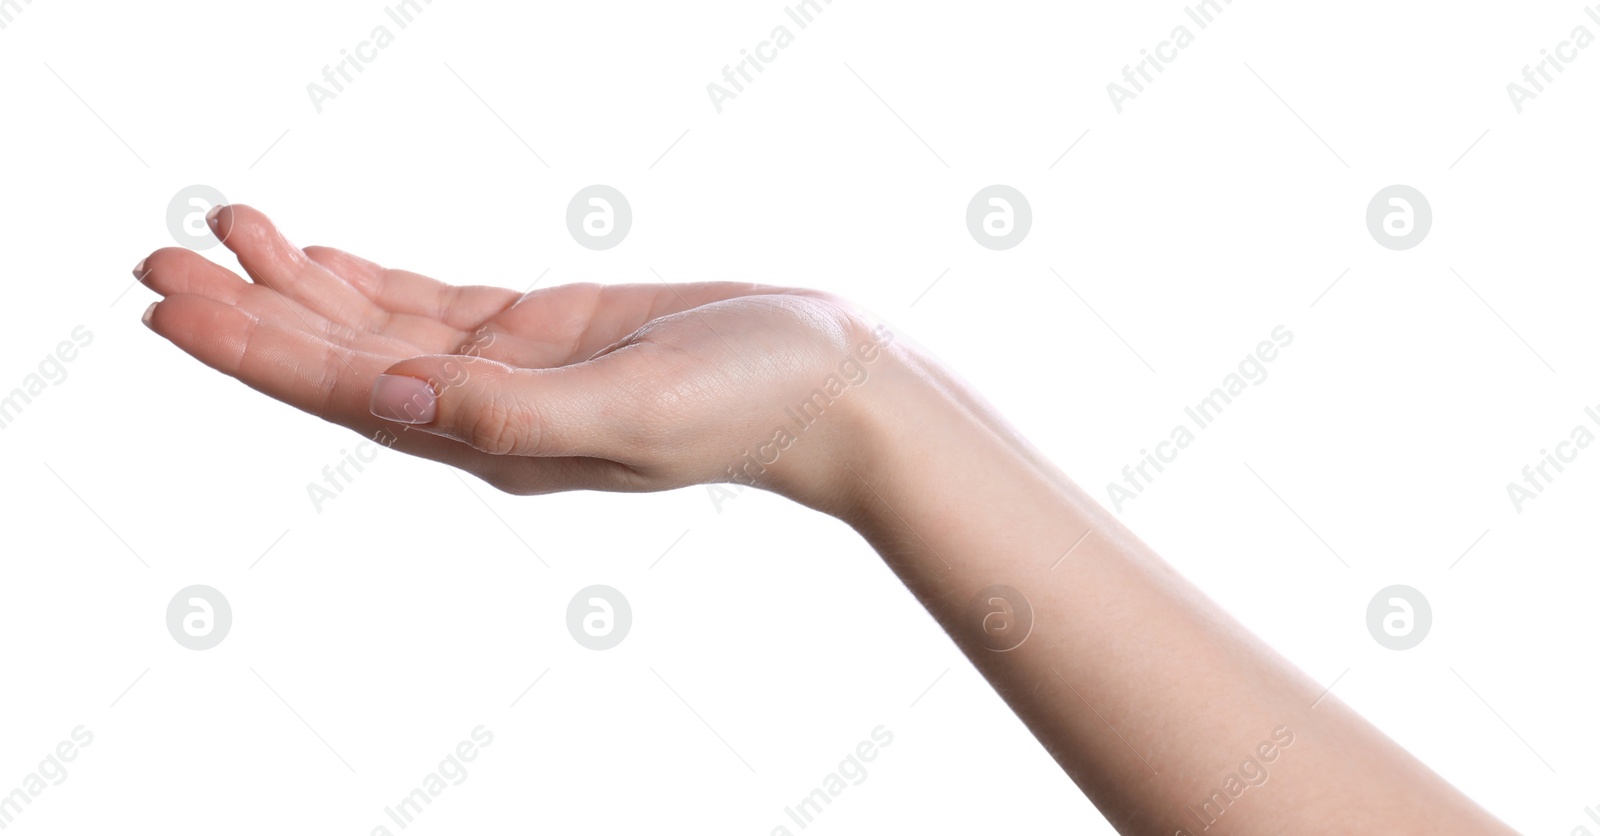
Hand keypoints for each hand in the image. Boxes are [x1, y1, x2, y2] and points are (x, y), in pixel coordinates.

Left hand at [137, 205, 893, 504]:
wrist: (825, 384)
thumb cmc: (746, 400)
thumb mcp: (632, 407)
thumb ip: (511, 412)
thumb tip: (390, 398)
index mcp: (498, 444)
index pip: (350, 393)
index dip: (255, 350)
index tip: (170, 305)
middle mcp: (488, 415)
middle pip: (341, 360)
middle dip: (249, 312)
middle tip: (157, 258)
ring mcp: (511, 374)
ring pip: (376, 329)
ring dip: (296, 286)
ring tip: (217, 234)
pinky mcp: (540, 333)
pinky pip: (428, 307)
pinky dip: (365, 280)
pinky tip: (317, 258)